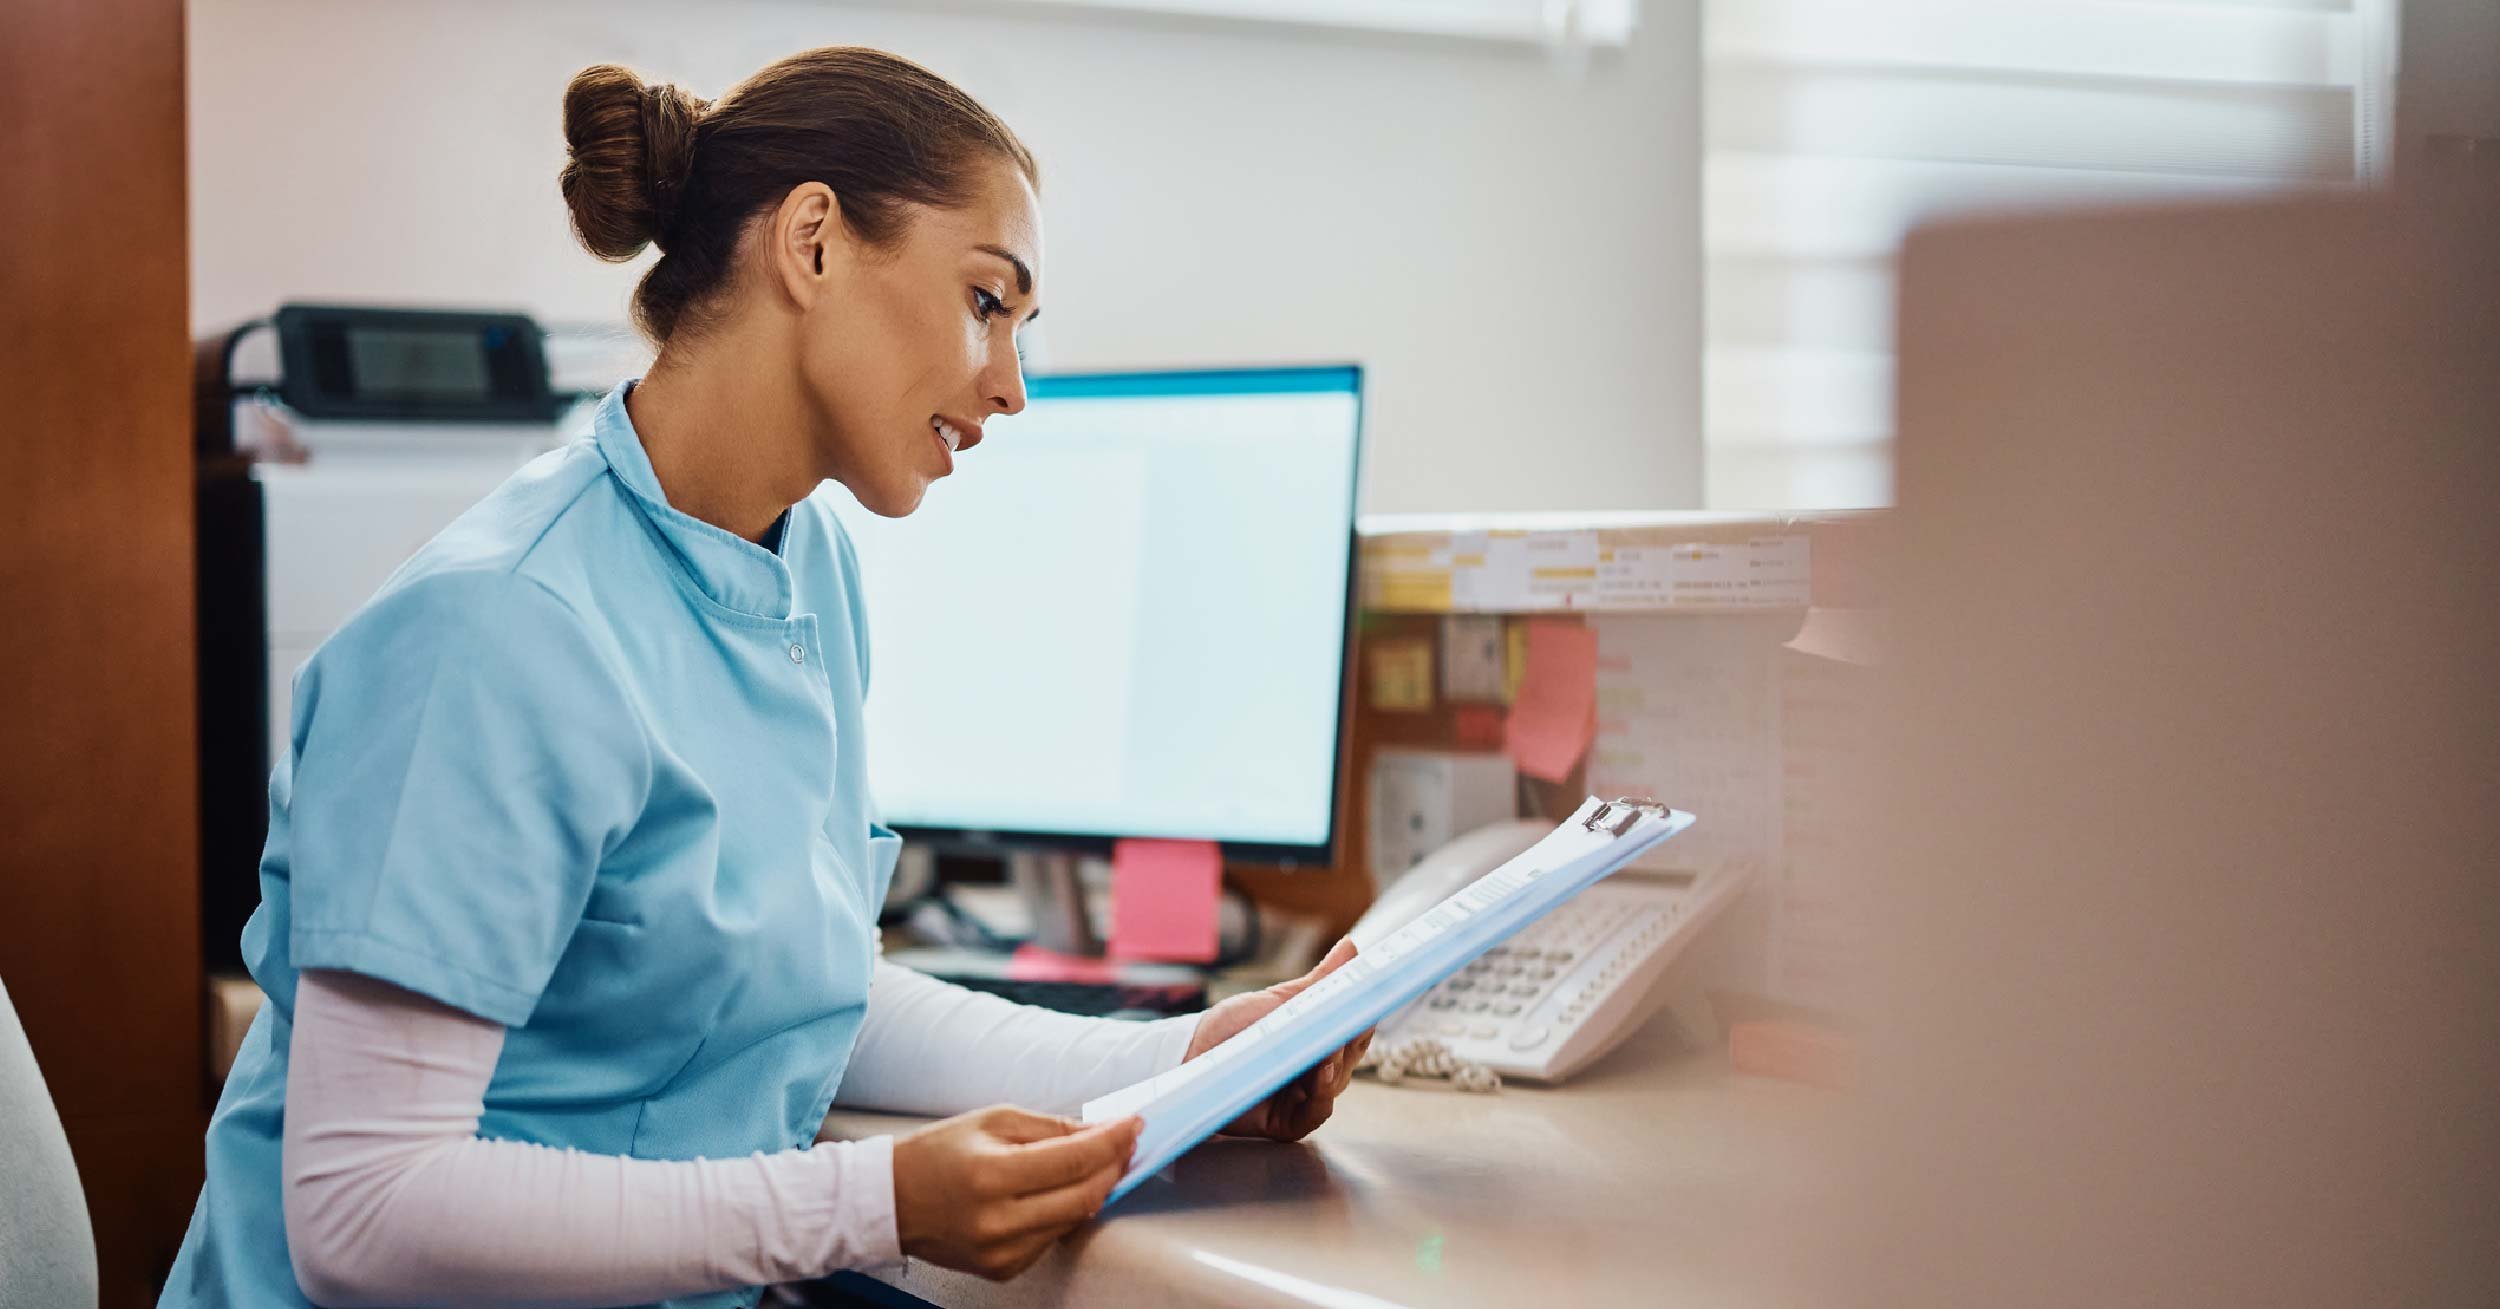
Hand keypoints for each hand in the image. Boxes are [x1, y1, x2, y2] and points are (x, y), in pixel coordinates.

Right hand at [890, 1105, 1141, 1280]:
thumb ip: (1051, 1128)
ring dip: (1094, 1189)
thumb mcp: (993, 1121)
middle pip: (1084, 1196)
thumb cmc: (938, 1154)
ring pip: (1074, 1219)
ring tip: (1098, 1162)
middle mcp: (998, 1221)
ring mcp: (1002, 1251)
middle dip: (1113, 1167)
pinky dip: (1065, 1212)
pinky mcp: (1004, 1268)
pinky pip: (1053, 1238)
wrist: (891, 1201)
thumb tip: (1100, 1133)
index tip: (1133, 1125)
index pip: (1073, 1160)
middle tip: (1125, 1143)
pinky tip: (1060, 1192)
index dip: (1112, 1141)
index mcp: (991, 1175)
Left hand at [1183, 938, 1373, 1141]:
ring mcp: (1304, 1097)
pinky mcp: (1286, 1122)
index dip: (1364, 1016)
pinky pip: (1313, 1115)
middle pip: (1349, 1056)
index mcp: (1320, 1038)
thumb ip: (1317, 983)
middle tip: (1346, 1025)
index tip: (1368, 1002)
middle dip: (1349, 1042)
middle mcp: (1318, 1069)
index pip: (1355, 1028)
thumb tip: (1350, 948)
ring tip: (1326, 1056)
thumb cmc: (1232, 1028)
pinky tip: (1318, 1081)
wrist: (1189, 1056)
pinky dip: (1319, 1100)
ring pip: (1334, 1085)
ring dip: (1334, 1069)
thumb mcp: (1277, 1002)